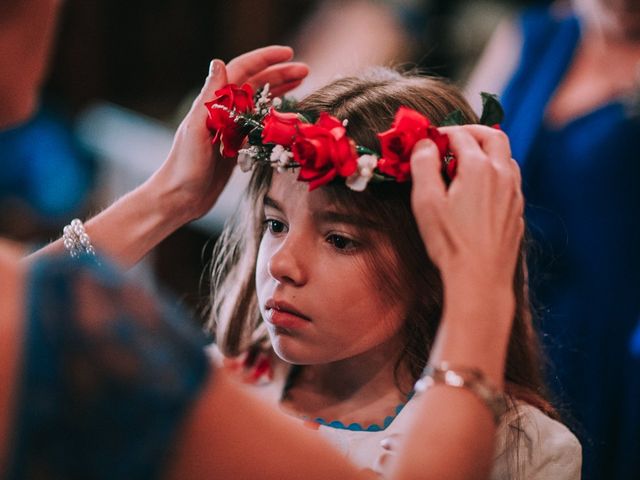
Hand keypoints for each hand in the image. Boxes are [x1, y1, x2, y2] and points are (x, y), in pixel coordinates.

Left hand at [150, 46, 308, 223]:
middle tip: (305, 70)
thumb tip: (218, 62)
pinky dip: (276, 118)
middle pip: (256, 85)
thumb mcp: (196, 129)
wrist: (180, 197)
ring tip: (303, 85)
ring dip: (280, 93)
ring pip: (260, 103)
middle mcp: (224, 111)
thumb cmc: (184, 166)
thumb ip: (209, 98)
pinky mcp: (237, 146)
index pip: (242, 70)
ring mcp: (231, 129)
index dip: (266, 59)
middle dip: (280, 75)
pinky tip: (289, 118)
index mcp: (214, 102)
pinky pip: (260, 126)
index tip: (289, 53)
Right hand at [410, 125, 523, 291]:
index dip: (442, 133)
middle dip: (471, 132)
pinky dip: (495, 172)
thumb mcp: (426, 201)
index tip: (428, 141)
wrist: (480, 278)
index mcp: (478, 168)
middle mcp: (502, 175)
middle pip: (493, 136)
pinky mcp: (516, 211)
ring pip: (505, 157)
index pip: (461, 135)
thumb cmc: (450, 242)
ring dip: (486, 151)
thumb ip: (423, 166)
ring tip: (465, 162)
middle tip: (452, 139)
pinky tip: (480, 189)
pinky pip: (510, 180)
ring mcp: (513, 193)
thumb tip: (425, 144)